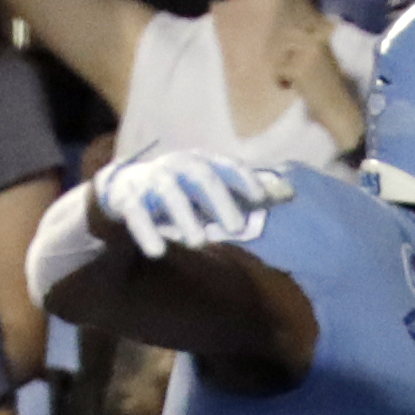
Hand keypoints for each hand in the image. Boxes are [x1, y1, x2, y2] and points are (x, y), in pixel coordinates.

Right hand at [92, 149, 293, 260]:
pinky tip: (158, 251)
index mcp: (200, 163)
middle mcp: (176, 166)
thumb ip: (247, 193)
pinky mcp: (126, 199)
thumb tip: (290, 194)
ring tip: (199, 242)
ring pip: (168, 194)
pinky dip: (145, 231)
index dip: (243, 179)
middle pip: (200, 175)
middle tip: (236, 227)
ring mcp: (150, 181)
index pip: (226, 166)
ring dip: (184, 216)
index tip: (262, 197)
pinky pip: (135, 214)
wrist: (124, 190)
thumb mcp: (213, 190)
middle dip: (218, 199)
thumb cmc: (182, 193)